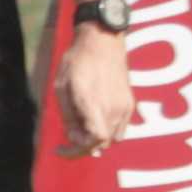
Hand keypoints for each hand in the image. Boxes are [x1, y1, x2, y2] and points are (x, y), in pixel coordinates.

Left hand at [53, 25, 133, 157]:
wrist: (103, 40)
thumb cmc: (78, 60)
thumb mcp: (61, 87)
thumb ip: (67, 115)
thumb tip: (73, 136)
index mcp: (93, 104)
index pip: (92, 142)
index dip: (75, 151)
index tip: (60, 148)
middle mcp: (113, 109)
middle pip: (101, 144)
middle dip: (83, 145)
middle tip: (69, 132)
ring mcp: (124, 107)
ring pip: (112, 139)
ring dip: (96, 139)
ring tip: (83, 123)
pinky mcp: (130, 103)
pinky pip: (121, 129)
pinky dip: (108, 131)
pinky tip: (96, 118)